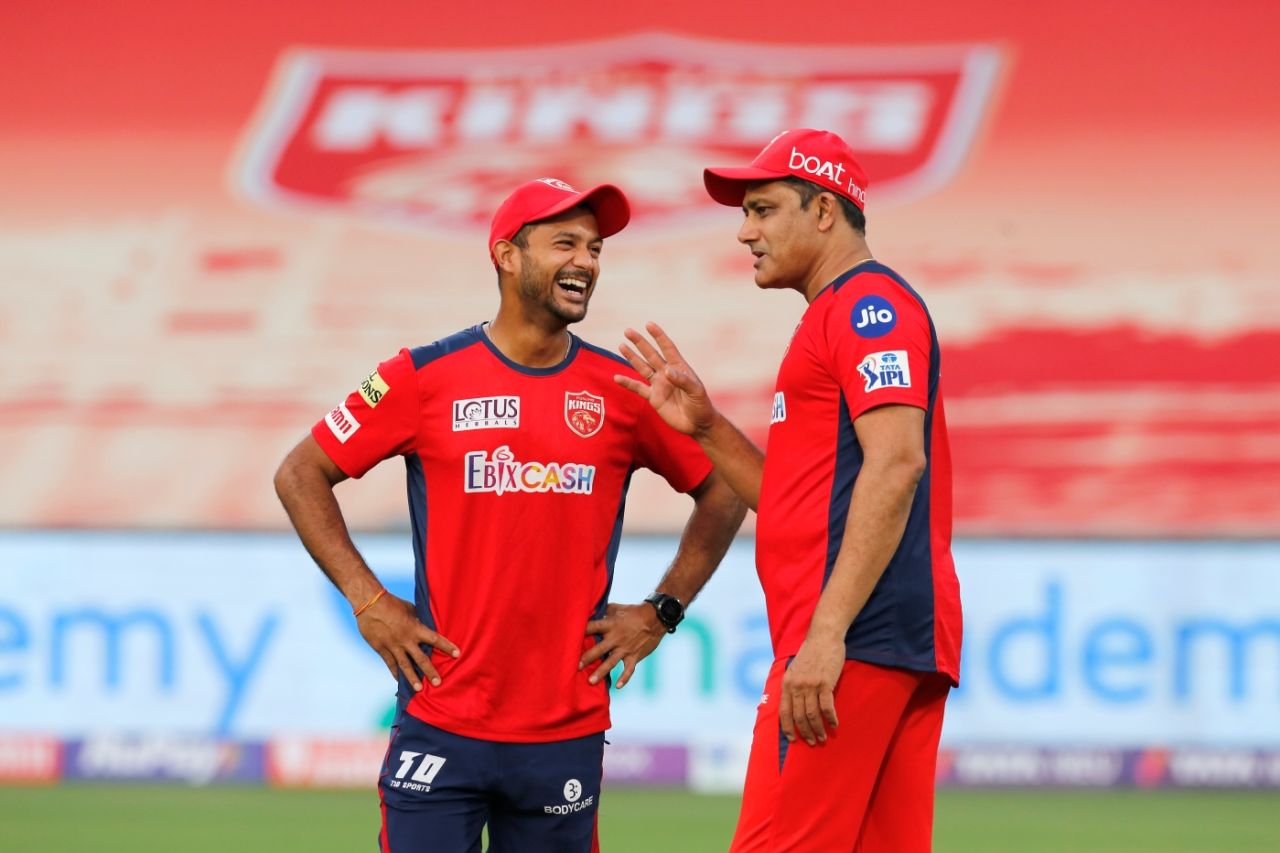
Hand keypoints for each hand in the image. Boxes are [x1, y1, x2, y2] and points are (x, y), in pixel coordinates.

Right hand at [357, 593, 459, 691]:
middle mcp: (405, 640)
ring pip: (404, 665)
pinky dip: (395, 672)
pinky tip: (399, 680)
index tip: (457, 654)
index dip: (447, 646)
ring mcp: (392, 646)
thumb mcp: (409, 609)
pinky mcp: (381, 649)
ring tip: (418, 688)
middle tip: (438, 682)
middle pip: (421, 658)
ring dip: (412, 678)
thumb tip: (424, 625)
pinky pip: (390, 664)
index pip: (435, 639)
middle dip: (430, 671)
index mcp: (415, 628)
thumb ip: (417, 620)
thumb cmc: (391, 603)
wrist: (369, 603)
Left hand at [579, 603, 666, 687]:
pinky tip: (617, 686)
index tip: (569, 637)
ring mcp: (625, 649)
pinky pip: (629, 670)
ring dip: (601, 672)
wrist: (655, 618)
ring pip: (611, 662)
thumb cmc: (633, 612)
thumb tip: (590, 611)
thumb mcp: (617, 608)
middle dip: (587, 658)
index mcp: (610, 625)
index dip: (582, 631)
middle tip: (576, 666)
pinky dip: (624, 678)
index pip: (593, 627)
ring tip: (590, 681)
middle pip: (599, 649)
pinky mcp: (635, 656)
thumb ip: (604, 612)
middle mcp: (616, 638)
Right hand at [614, 322, 714, 437]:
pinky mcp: (653, 398)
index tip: (649, 324)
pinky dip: (627, 383)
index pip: (667, 348)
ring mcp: (659, 385)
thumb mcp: (695, 391)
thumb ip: (682, 380)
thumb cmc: (701, 405)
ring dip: (632, 357)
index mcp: (679, 367)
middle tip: (628, 331)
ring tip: (622, 345)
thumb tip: (667, 371)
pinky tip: (617, 377)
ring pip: (642, 368)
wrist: (698, 423)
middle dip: (640, 343)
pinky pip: (638, 388)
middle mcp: (667, 373)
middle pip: (651, 354)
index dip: (659, 336)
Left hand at [778, 635, 845, 745]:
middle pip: (799, 716)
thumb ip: (792, 685)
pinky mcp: (825, 683)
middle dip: (806, 732)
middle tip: (813, 742)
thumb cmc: (811, 653)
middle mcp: (796, 685)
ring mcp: (811, 684)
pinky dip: (831, 719)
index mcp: (787, 683)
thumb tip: (793, 703)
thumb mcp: (794, 669)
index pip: (784, 712)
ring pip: (812, 714)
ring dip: (818, 729)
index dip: (788, 728)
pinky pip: (827, 707)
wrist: (824, 637)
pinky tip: (835, 725)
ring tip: (824, 737)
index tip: (794, 740)